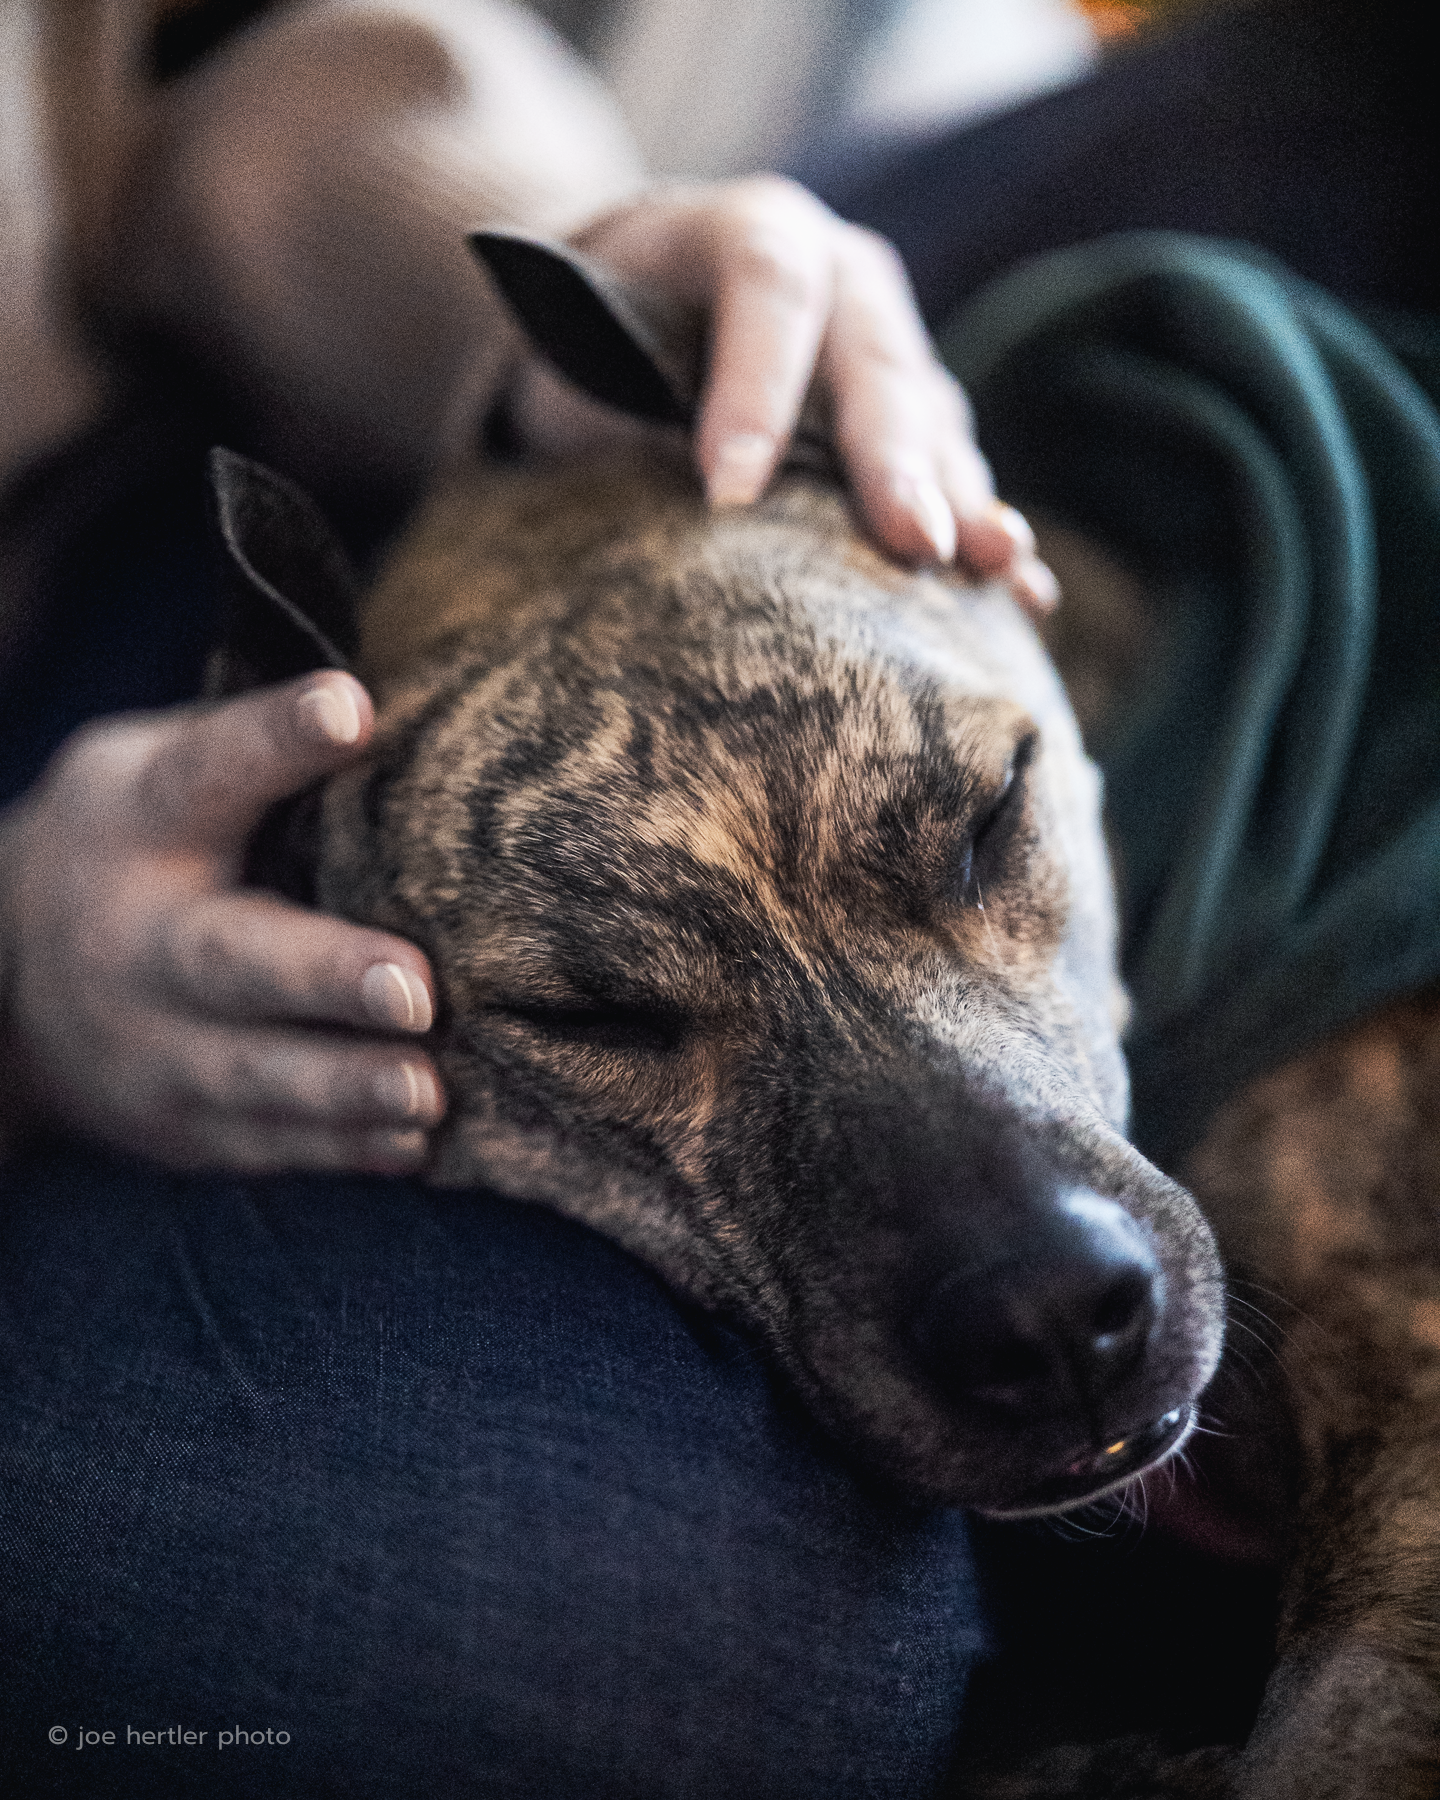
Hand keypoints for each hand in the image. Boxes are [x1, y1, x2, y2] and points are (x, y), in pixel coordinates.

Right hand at [0, 672, 444, 1172]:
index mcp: (141, 820)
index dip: (279, 737)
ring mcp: (148, 1047)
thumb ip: (255, 751)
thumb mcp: (157, 769)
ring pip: (249, 1076)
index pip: (209, 770)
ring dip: (344, 1090)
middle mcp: (135, 939)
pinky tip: (412, 1144)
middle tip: (415, 989)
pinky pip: (263, 1143)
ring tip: (428, 1093)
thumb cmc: (138, 843)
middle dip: (323, 978)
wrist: (6, 981)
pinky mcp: (176, 1128)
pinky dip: (338, 1150)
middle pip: (228, 959)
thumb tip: (392, 709)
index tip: (351, 708)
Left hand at [568, 177, 1057, 613]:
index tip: (727, 496)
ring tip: (992, 564)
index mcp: (752, 232)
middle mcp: (844, 278)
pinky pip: (957, 470)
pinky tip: (1023, 591)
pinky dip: (982, 529)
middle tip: (915, 543)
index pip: (765, 289)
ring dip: (962, 498)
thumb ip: (620, 404)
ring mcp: (891, 346)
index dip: (753, 389)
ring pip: (933, 421)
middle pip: (876, 364)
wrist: (644, 310)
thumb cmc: (597, 340)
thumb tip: (659, 510)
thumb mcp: (583, 353)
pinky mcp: (918, 413)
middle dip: (895, 460)